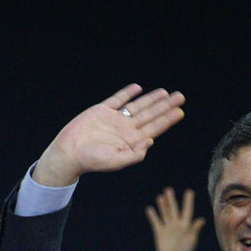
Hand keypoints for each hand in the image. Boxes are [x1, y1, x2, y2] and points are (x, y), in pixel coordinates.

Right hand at [34, 84, 186, 187]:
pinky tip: (137, 88)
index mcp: (131, 140)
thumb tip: (150, 141)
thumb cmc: (91, 160)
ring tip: (165, 92)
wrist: (69, 152)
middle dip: (166, 106)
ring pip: (137, 106)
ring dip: (151, 99)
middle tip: (180, 96)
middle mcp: (126, 128)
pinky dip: (127, 93)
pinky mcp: (102, 110)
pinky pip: (117, 99)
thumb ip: (134, 154)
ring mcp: (115, 119)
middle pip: (150, 114)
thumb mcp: (116, 161)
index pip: (154, 128)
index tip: (180, 112)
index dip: (168, 120)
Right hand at [144, 187, 204, 250]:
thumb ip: (195, 229)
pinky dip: (153, 216)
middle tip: (168, 190)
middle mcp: (176, 224)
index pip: (187, 210)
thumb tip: (201, 219)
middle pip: (173, 210)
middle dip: (171, 200)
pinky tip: (149, 209)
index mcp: (186, 225)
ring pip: (164, 214)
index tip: (189, 191)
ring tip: (160, 197)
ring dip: (162, 206)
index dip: (188, 201)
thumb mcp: (192, 239)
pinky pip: (156, 222)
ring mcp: (168, 228)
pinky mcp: (160, 233)